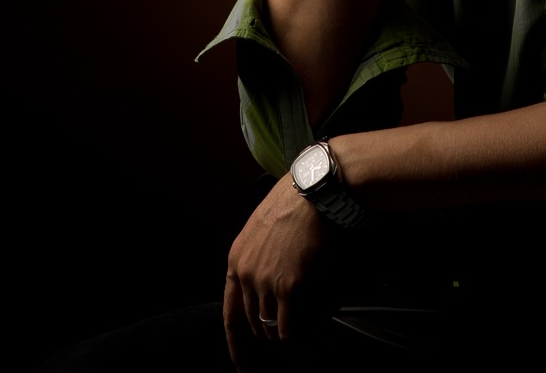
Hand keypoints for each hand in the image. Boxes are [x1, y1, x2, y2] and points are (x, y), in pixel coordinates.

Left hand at [223, 175, 330, 367]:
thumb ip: (259, 253)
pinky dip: (300, 330)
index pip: (230, 312)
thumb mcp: (263, 224)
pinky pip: (290, 326)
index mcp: (236, 259)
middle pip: (253, 324)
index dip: (236, 343)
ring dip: (286, 332)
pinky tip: (311, 324)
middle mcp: (246, 274)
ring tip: (304, 326)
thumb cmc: (296, 199)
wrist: (314, 190)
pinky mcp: (289, 286)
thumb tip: (268, 274)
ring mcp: (265, 282)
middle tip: (286, 337)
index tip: (243, 363)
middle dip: (267, 336)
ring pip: (270, 328)